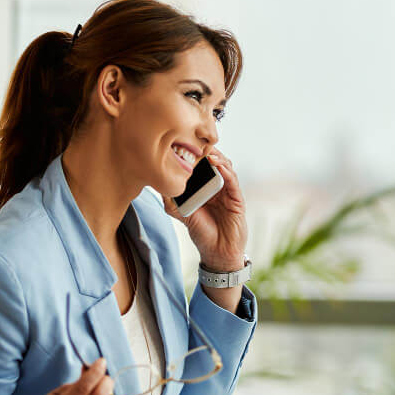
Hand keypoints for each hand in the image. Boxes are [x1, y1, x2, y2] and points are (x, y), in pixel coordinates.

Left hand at [164, 148, 247, 271]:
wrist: (217, 253)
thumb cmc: (202, 233)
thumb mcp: (183, 214)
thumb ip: (172, 201)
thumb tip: (157, 186)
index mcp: (206, 187)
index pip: (202, 165)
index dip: (195, 154)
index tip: (182, 144)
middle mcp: (218, 186)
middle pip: (215, 161)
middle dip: (206, 150)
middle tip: (195, 141)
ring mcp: (229, 192)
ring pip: (226, 167)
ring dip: (217, 157)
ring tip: (206, 151)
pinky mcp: (237, 199)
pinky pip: (233, 181)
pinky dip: (226, 171)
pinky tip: (218, 165)